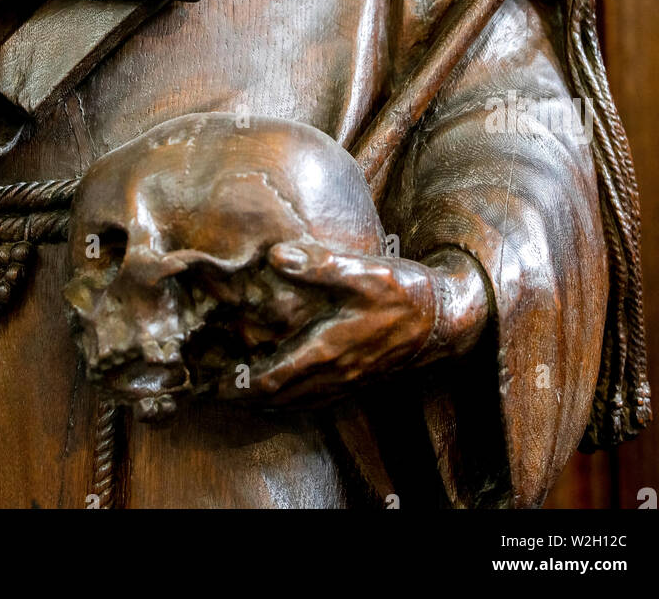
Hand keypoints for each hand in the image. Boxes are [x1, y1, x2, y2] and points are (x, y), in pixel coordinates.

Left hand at [218, 243, 489, 408]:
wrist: (444, 319)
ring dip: (266, 401)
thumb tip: (275, 256)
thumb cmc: (403, 292)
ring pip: (297, 403)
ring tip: (236, 394)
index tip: (214, 378)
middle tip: (214, 388)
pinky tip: (280, 393)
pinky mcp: (357, 380)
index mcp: (330, 348)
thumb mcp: (364, 270)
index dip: (243, 382)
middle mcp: (335, 372)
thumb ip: (319, 265)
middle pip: (280, 397)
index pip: (275, 376)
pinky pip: (315, 401)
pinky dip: (290, 401)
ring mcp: (347, 381)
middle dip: (246, 396)